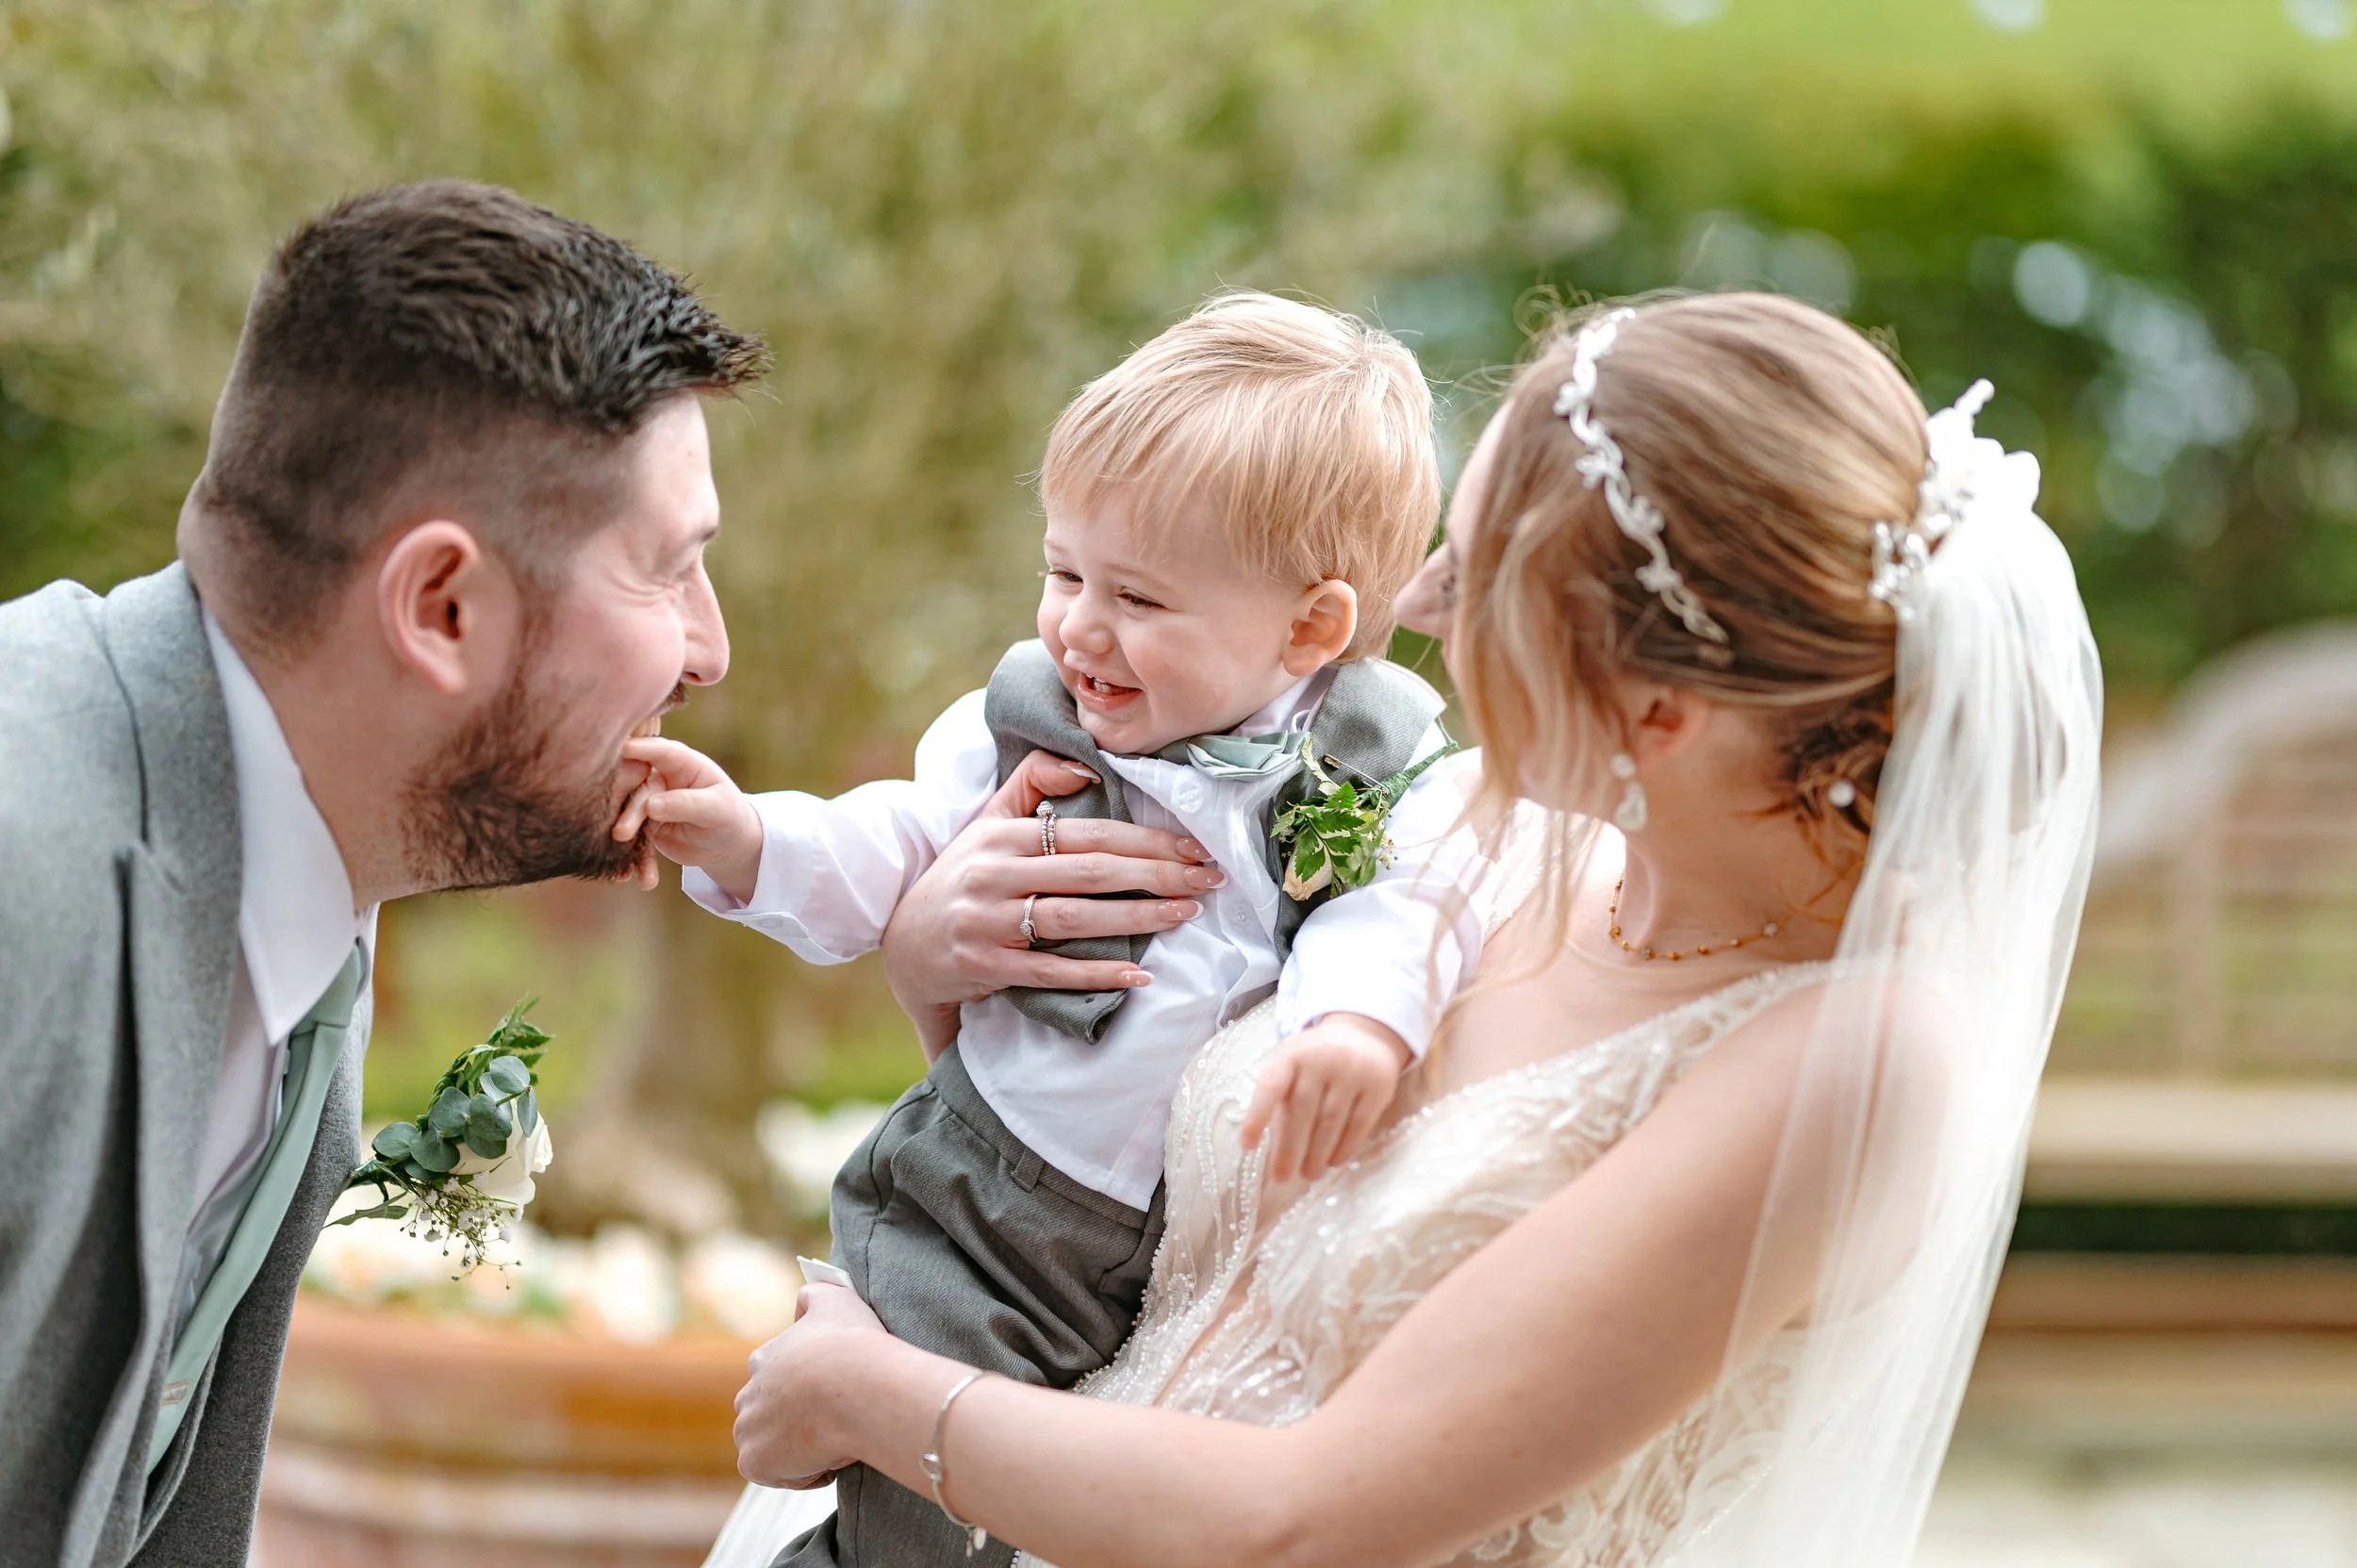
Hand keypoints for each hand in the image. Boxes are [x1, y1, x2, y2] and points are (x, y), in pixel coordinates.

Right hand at [612, 737, 764, 901]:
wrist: (728, 844)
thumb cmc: (728, 815)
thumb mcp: (716, 808)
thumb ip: (685, 804)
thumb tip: (651, 805)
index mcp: (682, 762)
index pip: (658, 751)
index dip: (639, 748)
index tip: (620, 751)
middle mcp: (660, 778)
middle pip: (636, 787)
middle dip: (628, 810)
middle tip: (621, 833)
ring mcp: (649, 802)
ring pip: (630, 815)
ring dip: (627, 838)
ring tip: (626, 861)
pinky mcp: (646, 827)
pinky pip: (636, 842)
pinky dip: (637, 861)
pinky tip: (637, 879)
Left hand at [734, 1282, 884, 1488]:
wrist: (856, 1388)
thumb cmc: (853, 1345)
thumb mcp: (836, 1299)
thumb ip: (815, 1293)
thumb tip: (801, 1303)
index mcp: (764, 1359)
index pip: (777, 1380)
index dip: (807, 1390)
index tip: (834, 1393)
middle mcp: (748, 1394)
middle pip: (768, 1415)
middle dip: (795, 1421)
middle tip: (834, 1421)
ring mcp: (748, 1429)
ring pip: (770, 1446)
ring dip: (797, 1449)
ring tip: (833, 1441)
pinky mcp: (753, 1462)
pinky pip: (776, 1475)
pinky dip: (801, 1474)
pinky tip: (828, 1458)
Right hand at [879, 749, 1225, 1057]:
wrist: (905, 943)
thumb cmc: (962, 877)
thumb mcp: (987, 821)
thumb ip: (1032, 781)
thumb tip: (1087, 764)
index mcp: (1004, 835)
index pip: (1089, 833)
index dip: (1146, 839)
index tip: (1194, 845)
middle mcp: (996, 874)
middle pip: (1092, 871)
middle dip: (1157, 874)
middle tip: (1208, 878)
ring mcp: (989, 921)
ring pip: (1076, 918)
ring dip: (1138, 917)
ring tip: (1186, 914)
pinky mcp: (987, 966)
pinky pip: (1052, 969)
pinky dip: (1098, 972)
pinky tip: (1140, 974)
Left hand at [1241, 1013, 1411, 1183]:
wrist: (1365, 1035)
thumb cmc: (1317, 1060)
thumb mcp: (1294, 1066)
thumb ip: (1282, 1099)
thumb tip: (1272, 1148)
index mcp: (1292, 1054)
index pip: (1271, 1086)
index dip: (1257, 1116)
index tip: (1247, 1145)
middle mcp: (1321, 1059)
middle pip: (1302, 1111)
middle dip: (1290, 1148)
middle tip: (1282, 1177)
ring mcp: (1352, 1071)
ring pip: (1331, 1121)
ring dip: (1318, 1153)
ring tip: (1309, 1174)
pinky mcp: (1378, 1086)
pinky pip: (1359, 1124)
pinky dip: (1345, 1147)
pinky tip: (1334, 1161)